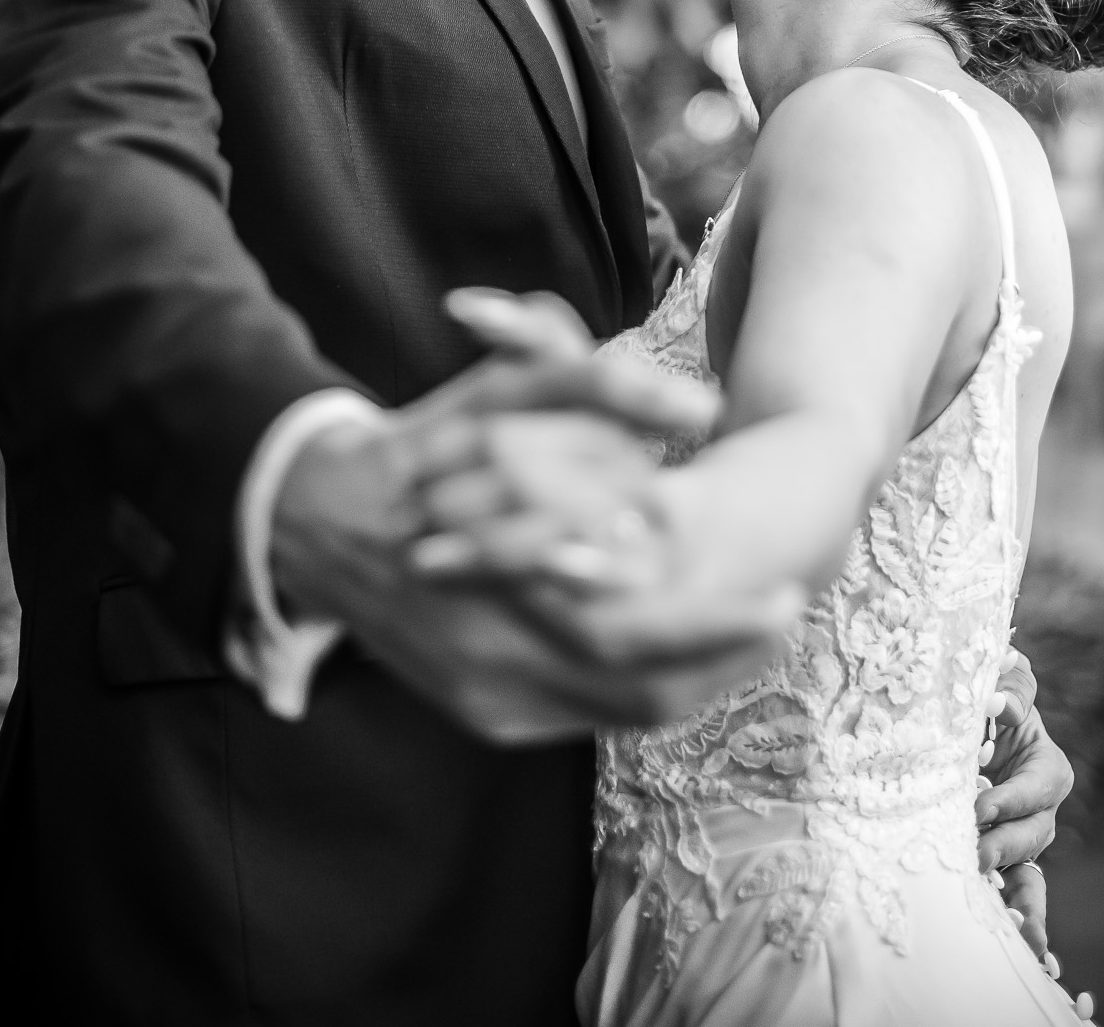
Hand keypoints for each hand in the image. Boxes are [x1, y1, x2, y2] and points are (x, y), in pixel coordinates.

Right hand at [264, 307, 754, 741]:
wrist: (316, 524)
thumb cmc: (425, 446)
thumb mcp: (500, 395)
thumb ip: (597, 387)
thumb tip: (699, 403)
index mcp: (504, 584)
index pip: (636, 633)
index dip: (715, 625)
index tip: (786, 590)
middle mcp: (495, 662)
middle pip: (644, 692)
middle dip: (726, 657)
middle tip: (788, 610)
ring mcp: (489, 700)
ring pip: (625, 714)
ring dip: (698, 677)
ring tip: (754, 628)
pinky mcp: (485, 716)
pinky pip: (590, 715)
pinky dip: (647, 685)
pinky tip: (686, 644)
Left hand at [976, 649, 1072, 963]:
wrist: (973, 736)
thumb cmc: (992, 709)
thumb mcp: (1006, 693)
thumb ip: (1011, 687)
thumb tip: (1000, 699)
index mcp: (1049, 771)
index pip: (1034, 789)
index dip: (1009, 799)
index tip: (979, 806)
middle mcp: (1043, 814)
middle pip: (1031, 836)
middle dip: (1003, 848)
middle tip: (975, 856)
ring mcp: (1026, 844)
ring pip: (1029, 876)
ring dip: (1016, 899)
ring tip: (1003, 920)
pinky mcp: (1008, 866)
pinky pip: (1020, 899)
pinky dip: (1022, 923)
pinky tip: (1026, 952)